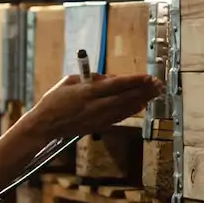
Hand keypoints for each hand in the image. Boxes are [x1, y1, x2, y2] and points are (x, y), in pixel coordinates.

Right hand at [25, 73, 161, 138]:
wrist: (45, 125)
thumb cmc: (54, 100)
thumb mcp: (69, 81)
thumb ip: (90, 78)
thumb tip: (109, 78)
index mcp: (87, 92)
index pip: (116, 85)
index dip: (134, 81)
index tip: (148, 76)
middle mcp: (95, 106)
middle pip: (125, 97)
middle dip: (143, 91)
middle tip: (158, 84)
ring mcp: (98, 118)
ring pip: (124, 108)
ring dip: (141, 100)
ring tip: (155, 93)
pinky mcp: (98, 126)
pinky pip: (118, 117)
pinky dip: (131, 110)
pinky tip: (141, 105)